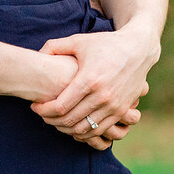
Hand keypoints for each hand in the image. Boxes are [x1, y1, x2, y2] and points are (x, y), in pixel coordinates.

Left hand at [30, 28, 157, 145]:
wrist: (138, 50)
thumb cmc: (105, 44)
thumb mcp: (79, 41)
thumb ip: (55, 46)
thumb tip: (37, 54)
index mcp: (89, 79)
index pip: (60, 106)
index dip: (44, 110)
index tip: (34, 107)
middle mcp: (102, 96)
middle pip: (70, 120)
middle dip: (51, 120)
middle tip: (42, 115)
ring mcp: (114, 106)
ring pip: (84, 129)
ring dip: (66, 129)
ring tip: (56, 121)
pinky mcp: (122, 111)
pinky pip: (99, 131)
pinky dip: (84, 133)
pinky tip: (74, 125)